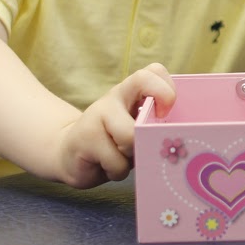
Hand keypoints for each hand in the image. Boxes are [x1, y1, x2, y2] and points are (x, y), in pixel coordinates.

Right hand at [50, 64, 175, 188]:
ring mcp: (96, 117)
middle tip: (143, 143)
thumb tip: (176, 139)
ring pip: (130, 140)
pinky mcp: (84, 139)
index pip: (153, 72)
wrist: (68, 153)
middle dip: (147, 135)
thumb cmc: (111, 141)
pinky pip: (116, 164)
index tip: (165, 114)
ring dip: (131, 159)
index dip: (166, 90)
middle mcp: (112, 99)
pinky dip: (117, 172)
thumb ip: (149, 124)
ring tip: (120, 158)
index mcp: (129, 91)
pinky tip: (105, 166)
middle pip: (143, 108)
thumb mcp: (132, 126)